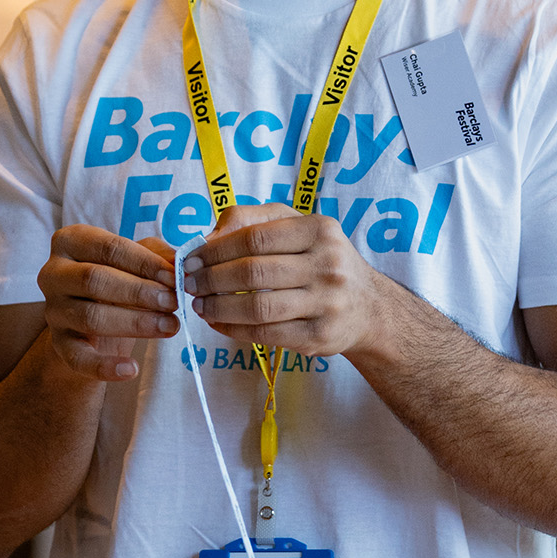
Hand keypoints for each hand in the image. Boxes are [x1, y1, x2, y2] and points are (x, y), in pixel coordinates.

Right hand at [38, 226, 178, 381]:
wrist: (90, 321)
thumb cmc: (116, 278)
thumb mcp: (135, 259)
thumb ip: (156, 256)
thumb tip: (180, 263)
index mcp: (70, 242)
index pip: (108, 247)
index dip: (144, 262)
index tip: (173, 276)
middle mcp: (53, 273)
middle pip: (94, 279)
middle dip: (139, 292)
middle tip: (172, 302)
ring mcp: (53, 310)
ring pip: (90, 317)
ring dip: (134, 323)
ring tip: (169, 326)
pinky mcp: (58, 344)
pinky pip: (78, 358)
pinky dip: (105, 367)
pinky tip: (132, 369)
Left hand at [184, 203, 387, 357]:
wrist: (368, 307)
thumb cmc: (320, 260)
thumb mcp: (296, 226)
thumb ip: (251, 221)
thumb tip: (207, 238)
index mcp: (319, 230)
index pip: (254, 237)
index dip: (215, 249)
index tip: (191, 259)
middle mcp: (327, 264)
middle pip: (253, 271)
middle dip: (210, 279)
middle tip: (188, 284)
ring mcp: (326, 303)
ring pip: (258, 307)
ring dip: (218, 307)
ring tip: (199, 305)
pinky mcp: (320, 337)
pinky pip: (266, 335)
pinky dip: (234, 330)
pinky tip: (218, 322)